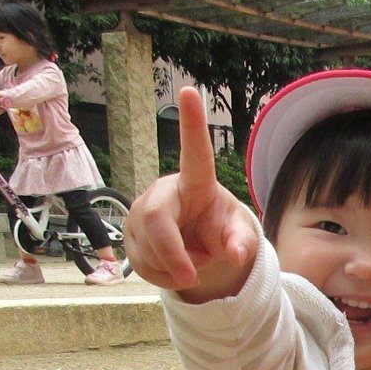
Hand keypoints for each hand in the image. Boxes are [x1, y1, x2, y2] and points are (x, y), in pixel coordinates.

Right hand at [123, 86, 258, 297]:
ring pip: (149, 251)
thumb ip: (240, 242)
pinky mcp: (130, 237)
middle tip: (192, 278)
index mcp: (195, 183)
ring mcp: (141, 214)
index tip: (189, 91)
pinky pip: (142, 267)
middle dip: (172, 254)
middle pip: (155, 221)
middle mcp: (163, 192)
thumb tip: (235, 255)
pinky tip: (174, 269)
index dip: (191, 124)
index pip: (194, 152)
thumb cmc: (220, 228)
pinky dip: (163, 278)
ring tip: (190, 259)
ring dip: (174, 268)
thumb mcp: (238, 236)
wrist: (197, 246)